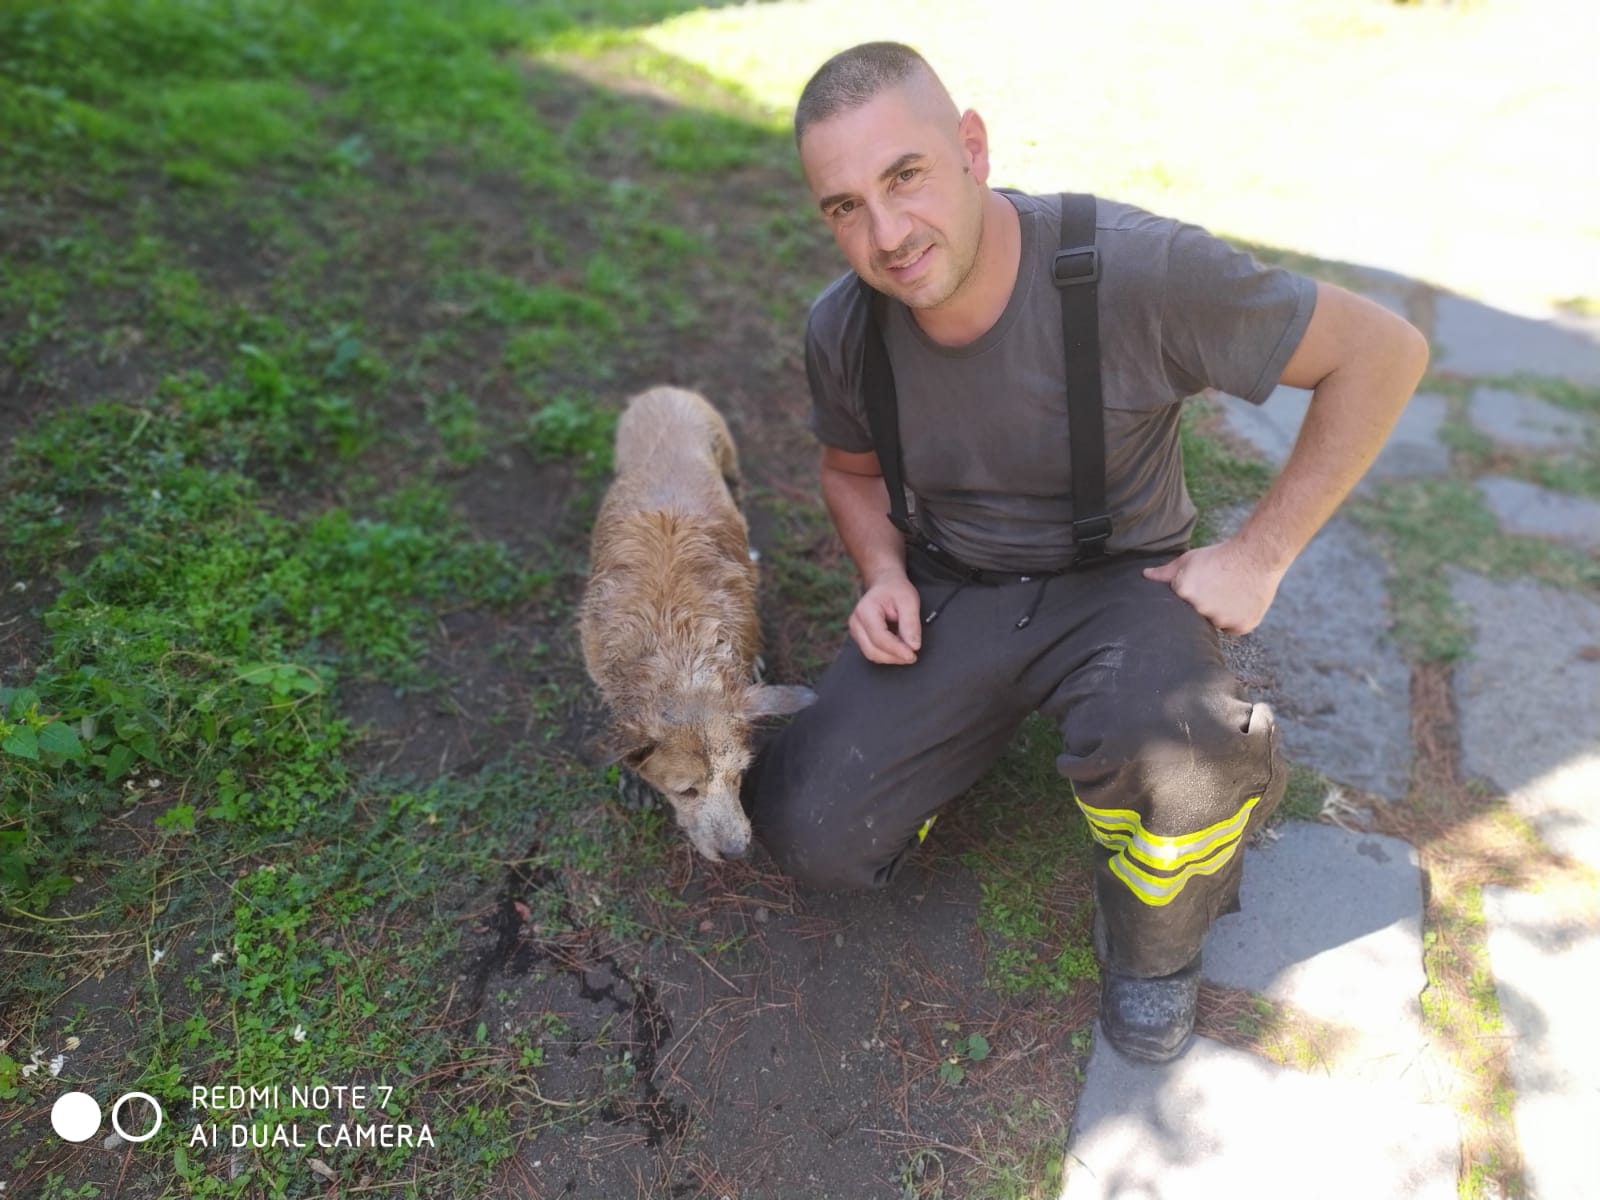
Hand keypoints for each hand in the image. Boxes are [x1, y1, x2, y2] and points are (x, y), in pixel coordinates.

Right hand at [848, 573, 921, 664]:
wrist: (885, 584)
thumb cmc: (896, 590)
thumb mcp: (909, 601)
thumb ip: (911, 623)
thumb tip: (913, 646)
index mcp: (865, 610)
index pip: (879, 638)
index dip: (897, 650)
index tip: (912, 655)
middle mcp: (856, 622)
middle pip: (872, 650)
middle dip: (894, 657)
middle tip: (912, 656)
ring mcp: (855, 630)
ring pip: (871, 654)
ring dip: (891, 657)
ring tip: (906, 649)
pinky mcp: (859, 637)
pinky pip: (872, 651)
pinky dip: (887, 653)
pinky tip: (898, 647)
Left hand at [1142, 541, 1286, 635]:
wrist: (1257, 555)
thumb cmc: (1221, 556)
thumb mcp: (1190, 560)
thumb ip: (1166, 572)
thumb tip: (1145, 575)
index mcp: (1184, 593)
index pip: (1180, 604)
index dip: (1190, 595)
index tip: (1200, 587)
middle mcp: (1201, 609)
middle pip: (1197, 615)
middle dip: (1203, 606)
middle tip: (1216, 589)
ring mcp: (1222, 620)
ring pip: (1215, 623)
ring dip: (1219, 613)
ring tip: (1229, 592)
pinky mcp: (1240, 626)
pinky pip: (1232, 628)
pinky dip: (1235, 619)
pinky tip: (1240, 601)